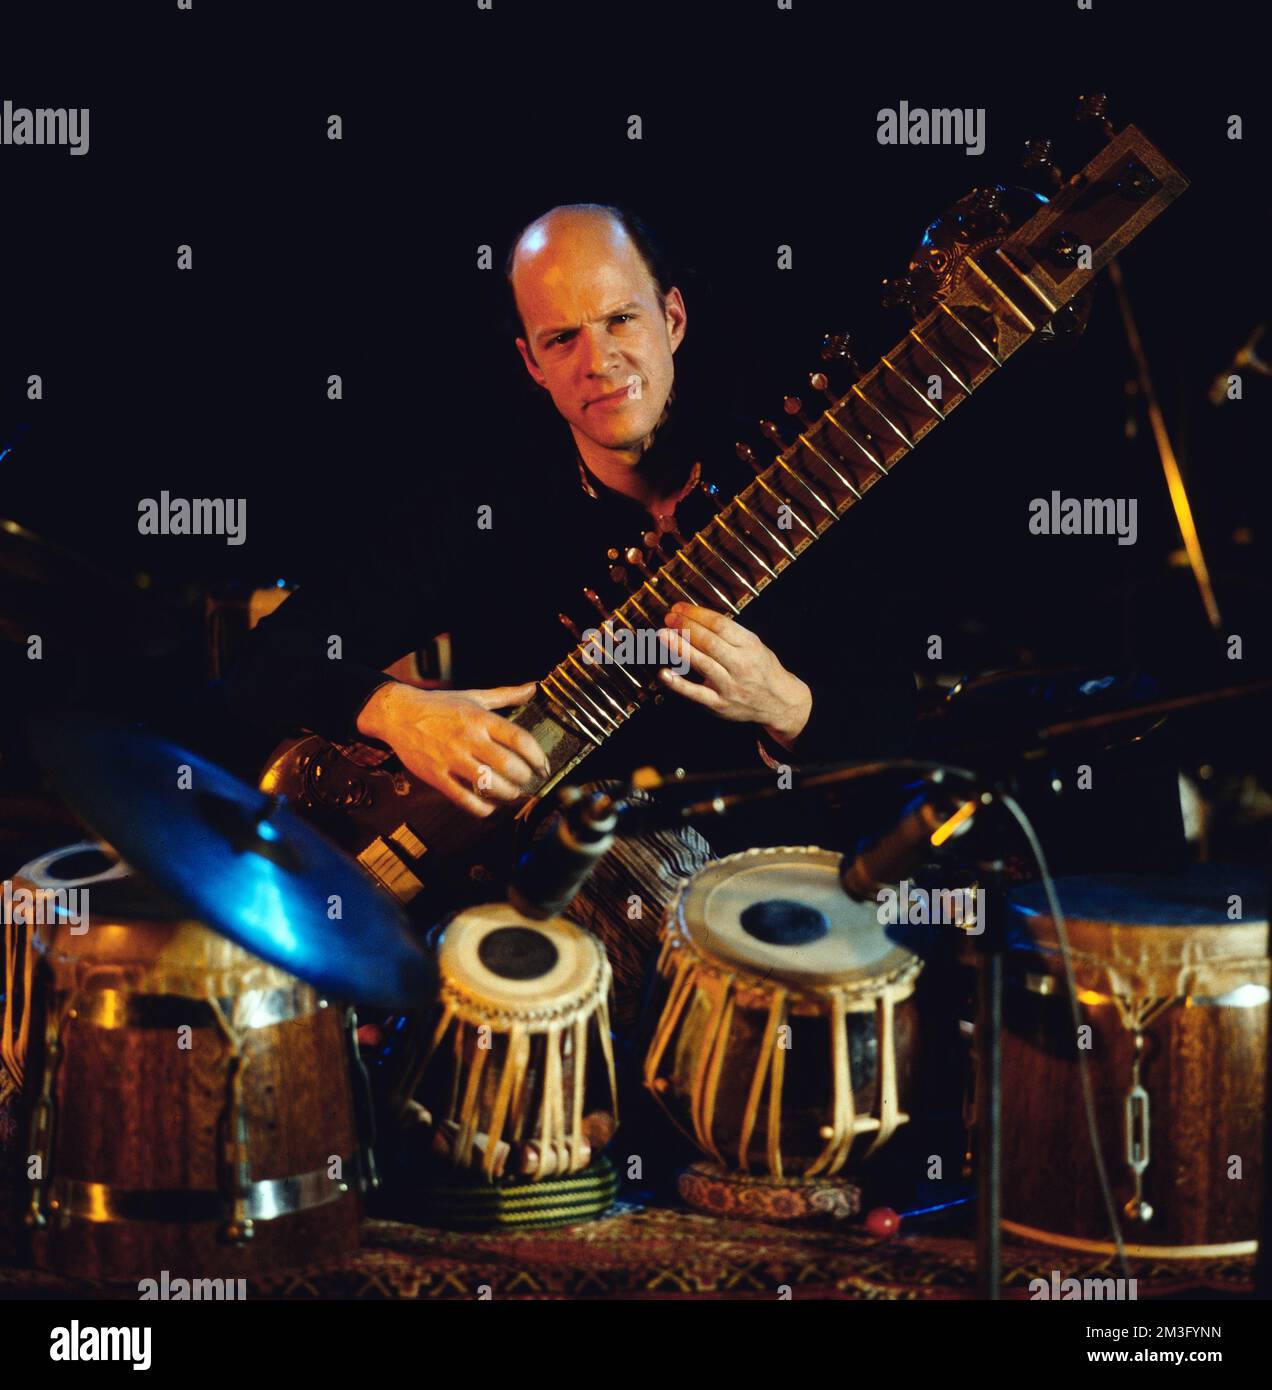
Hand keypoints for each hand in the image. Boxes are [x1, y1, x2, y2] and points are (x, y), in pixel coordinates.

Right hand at [356, 681, 549, 817]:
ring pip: (488, 784)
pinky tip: (490, 806)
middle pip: (508, 765)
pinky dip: (482, 808)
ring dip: (508, 794)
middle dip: (525, 778)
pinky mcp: (436, 776)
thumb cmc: (439, 705)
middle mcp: (468, 738)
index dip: (538, 756)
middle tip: (528, 781)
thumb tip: (533, 687)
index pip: (520, 739)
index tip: (543, 766)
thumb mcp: (474, 696)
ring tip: (512, 793)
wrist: (398, 714)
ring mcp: (451, 758)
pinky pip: (464, 799)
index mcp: (480, 718)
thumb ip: (506, 695)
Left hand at [657, 604, 811, 747]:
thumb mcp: (753, 645)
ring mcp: (730, 686)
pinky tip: (664, 673)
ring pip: (703, 663)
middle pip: (710, 642)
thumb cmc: (761, 670)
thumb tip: (694, 618)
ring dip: (680, 648)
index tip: (679, 608)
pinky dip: (678, 684)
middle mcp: (741, 665)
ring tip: (663, 635)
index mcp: (750, 645)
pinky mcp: (720, 704)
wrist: (779, 703)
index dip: (696, 614)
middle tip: (669, 618)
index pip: (720, 624)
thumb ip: (728, 634)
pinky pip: (696, 694)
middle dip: (686, 627)